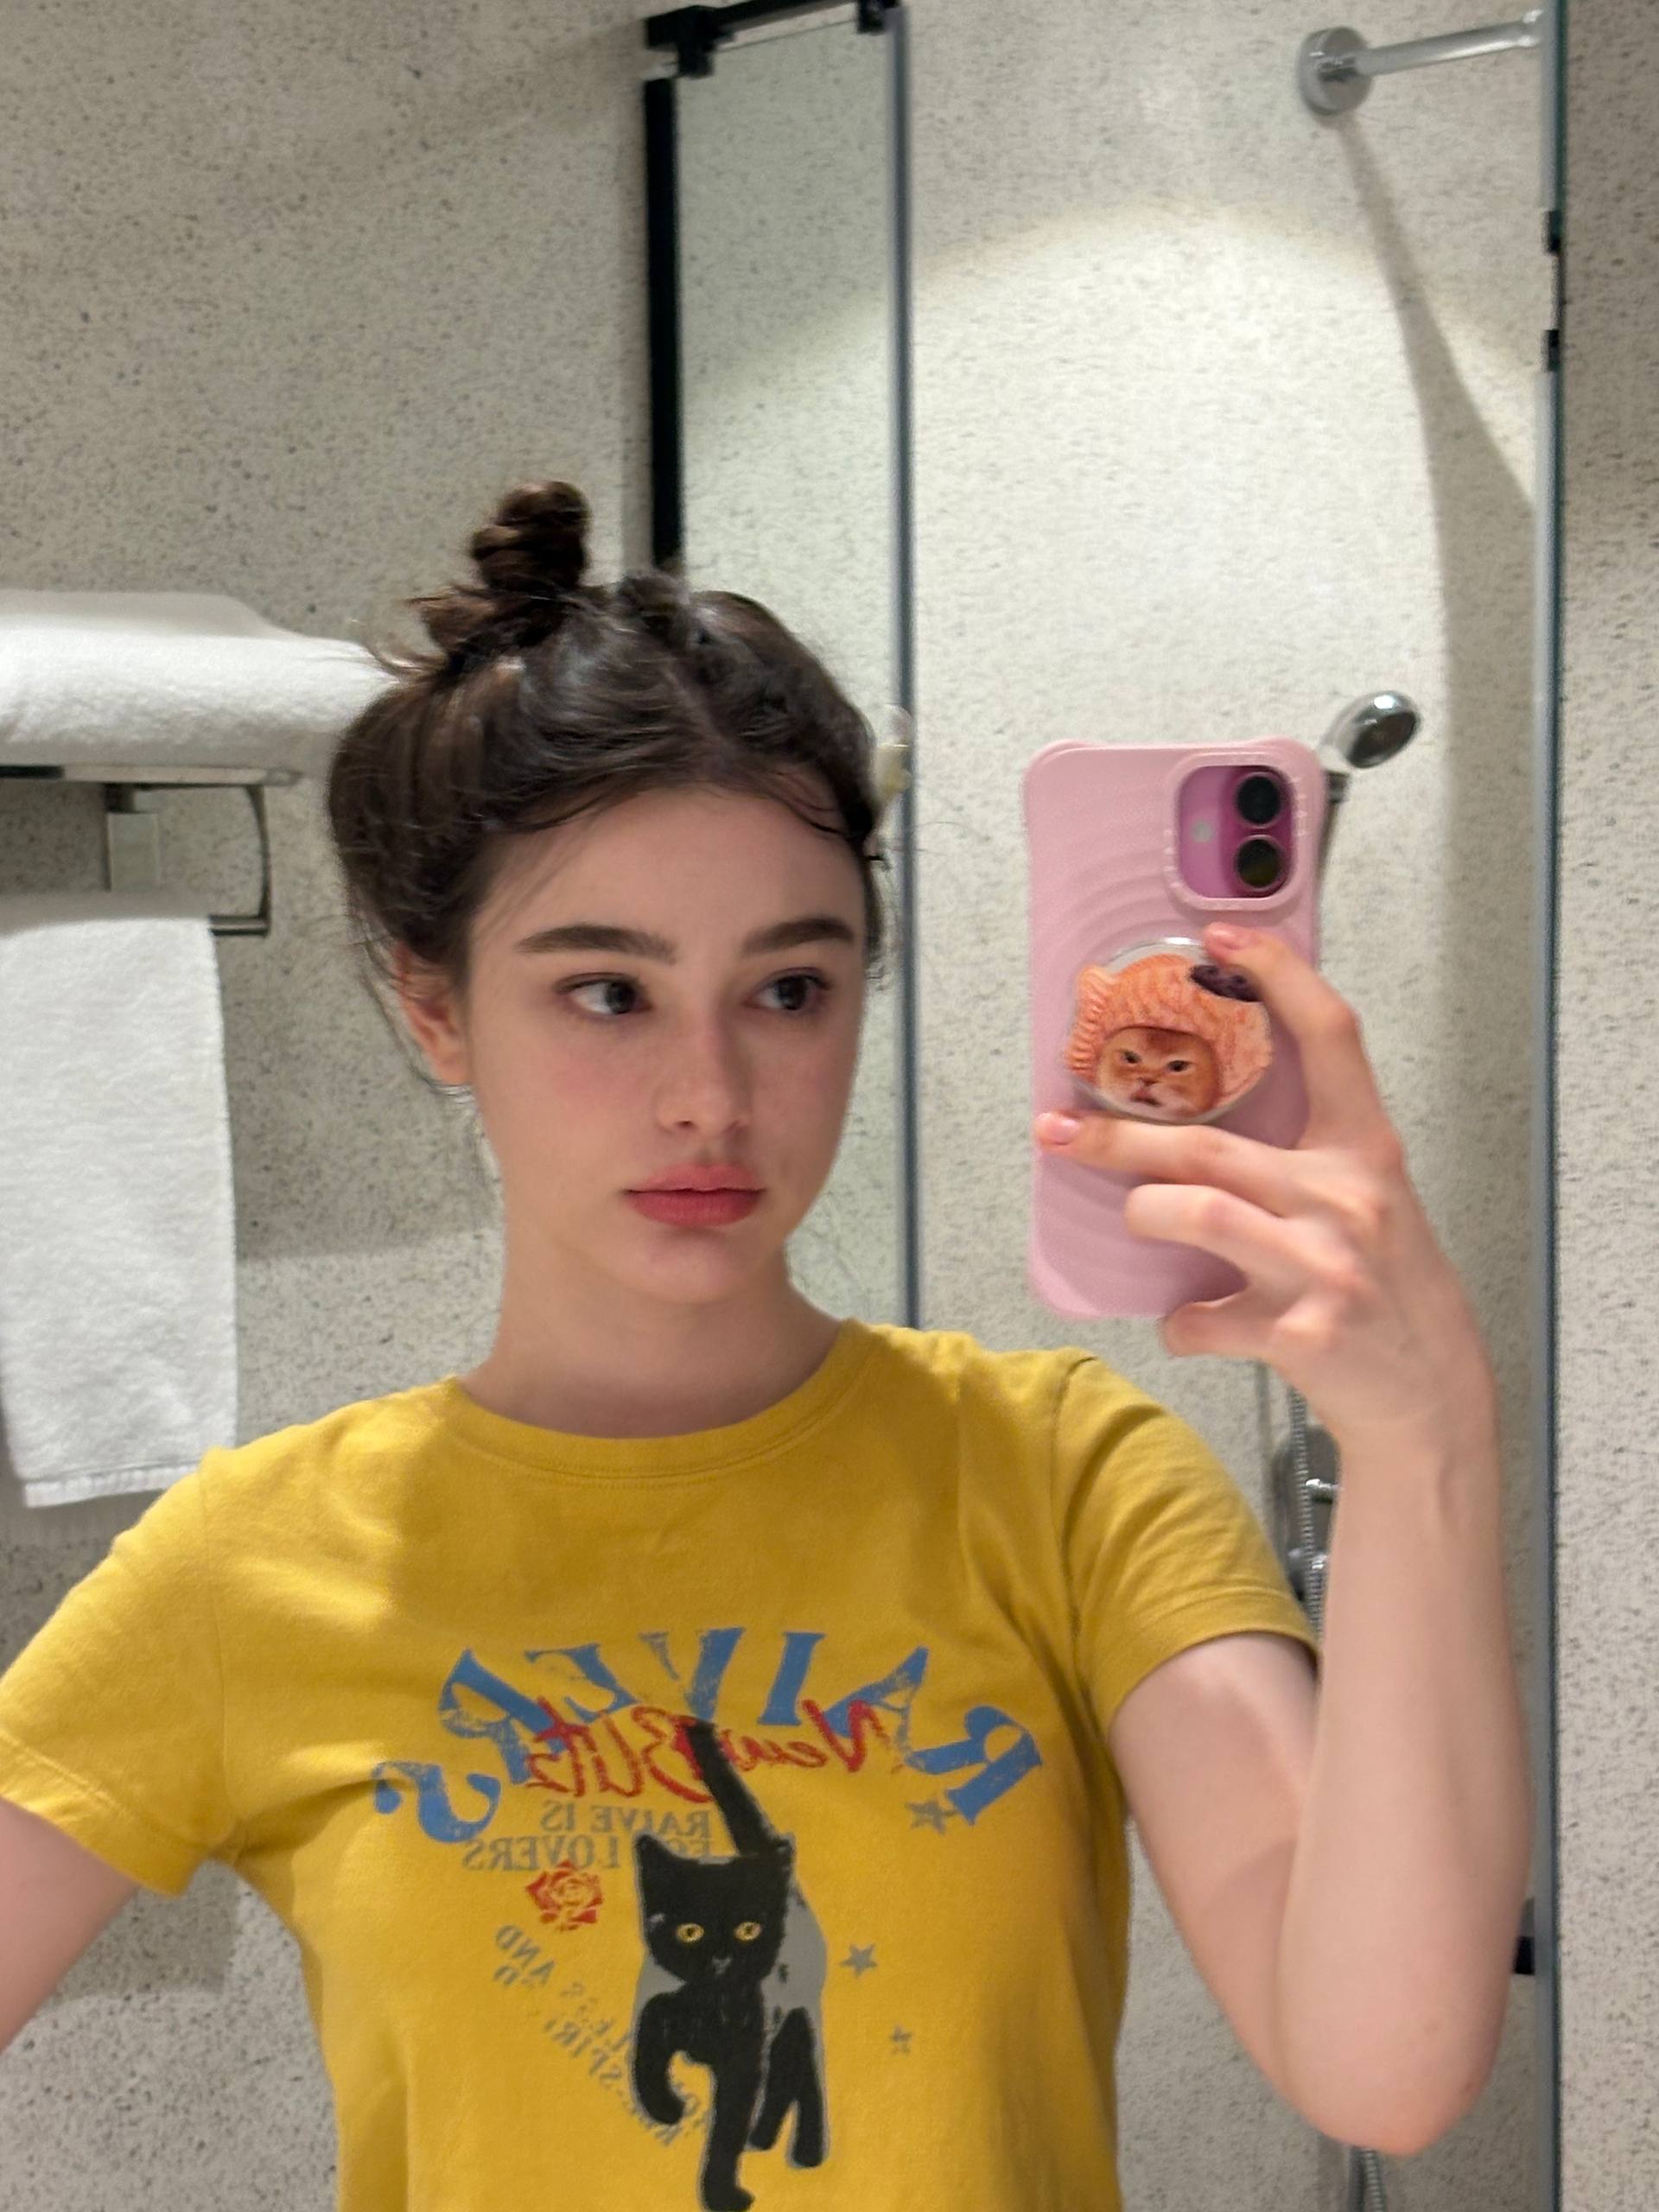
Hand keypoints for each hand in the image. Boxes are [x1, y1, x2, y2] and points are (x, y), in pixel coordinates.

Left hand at [1033, 923, 1497, 1451]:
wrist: (1432, 1398)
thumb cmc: (1389, 1293)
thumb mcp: (1371, 1204)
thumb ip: (1304, 1161)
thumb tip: (1194, 1128)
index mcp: (1367, 1152)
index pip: (1331, 1035)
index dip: (1279, 975)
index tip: (1225, 934)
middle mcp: (1348, 1199)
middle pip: (1207, 1143)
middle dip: (1117, 1136)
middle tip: (1059, 1129)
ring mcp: (1324, 1268)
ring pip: (1195, 1214)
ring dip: (1144, 1215)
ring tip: (1134, 1219)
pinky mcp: (1300, 1334)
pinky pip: (1200, 1319)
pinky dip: (1181, 1323)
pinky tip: (1191, 1323)